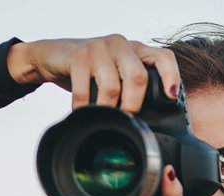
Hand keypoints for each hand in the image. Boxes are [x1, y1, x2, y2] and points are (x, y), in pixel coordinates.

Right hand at [7, 34, 179, 112]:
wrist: (51, 56)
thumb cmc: (87, 70)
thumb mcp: (113, 73)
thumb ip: (129, 86)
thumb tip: (145, 122)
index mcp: (135, 49)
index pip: (163, 57)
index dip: (171, 76)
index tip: (170, 97)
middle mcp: (121, 45)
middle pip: (138, 77)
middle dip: (133, 105)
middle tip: (126, 120)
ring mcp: (99, 48)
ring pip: (112, 86)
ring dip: (107, 110)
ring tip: (102, 118)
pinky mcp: (79, 56)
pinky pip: (85, 90)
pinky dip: (84, 107)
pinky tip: (81, 112)